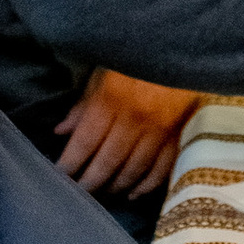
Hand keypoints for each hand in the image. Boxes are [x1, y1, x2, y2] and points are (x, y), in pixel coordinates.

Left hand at [54, 71, 197, 196]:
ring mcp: (160, 129)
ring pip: (135, 169)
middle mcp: (135, 118)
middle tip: (79, 194)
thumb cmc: (137, 58)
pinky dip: (147, 185)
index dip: (70, 164)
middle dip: (91, 182)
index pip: (85, 141)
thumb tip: (60, 131)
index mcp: (112, 99)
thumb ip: (83, 104)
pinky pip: (163, 168)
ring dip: (116, 186)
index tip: (59, 178)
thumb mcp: (104, 72)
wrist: (184, 49)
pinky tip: (133, 194)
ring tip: (102, 195)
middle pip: (108, 161)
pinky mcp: (180, 134)